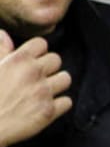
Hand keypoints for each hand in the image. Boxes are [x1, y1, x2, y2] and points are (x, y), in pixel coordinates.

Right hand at [0, 30, 71, 146]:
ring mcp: (44, 92)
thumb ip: (1, 50)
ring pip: (66, 79)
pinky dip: (60, 103)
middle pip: (56, 60)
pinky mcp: (50, 111)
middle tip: (40, 75)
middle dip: (49, 66)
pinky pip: (67, 102)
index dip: (38, 51)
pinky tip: (48, 104)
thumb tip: (4, 35)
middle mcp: (34, 73)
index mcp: (19, 59)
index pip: (41, 44)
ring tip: (47, 88)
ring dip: (58, 83)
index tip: (33, 58)